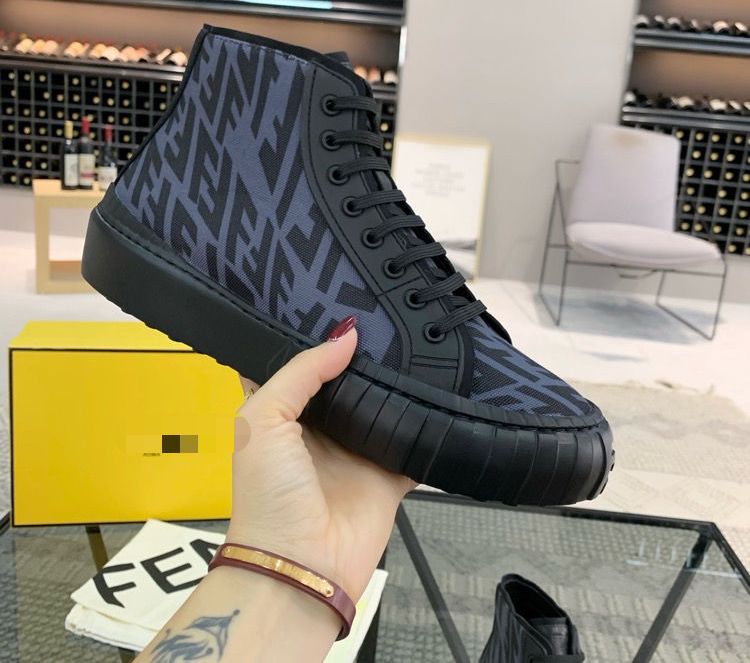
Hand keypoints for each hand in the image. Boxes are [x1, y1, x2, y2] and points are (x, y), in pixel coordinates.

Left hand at [227, 317, 414, 600]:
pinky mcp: (389, 472)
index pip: (299, 364)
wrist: (303, 565)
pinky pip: (413, 439)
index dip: (313, 336)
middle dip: (364, 353)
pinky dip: (427, 421)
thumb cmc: (268, 492)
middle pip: (346, 380)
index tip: (336, 299)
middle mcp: (321, 426)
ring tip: (418, 335)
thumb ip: (301, 372)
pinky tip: (444, 387)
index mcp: (284, 412)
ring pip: (382, 404)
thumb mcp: (262, 420)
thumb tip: (347, 336)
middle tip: (389, 312)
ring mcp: (357, 449)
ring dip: (396, 382)